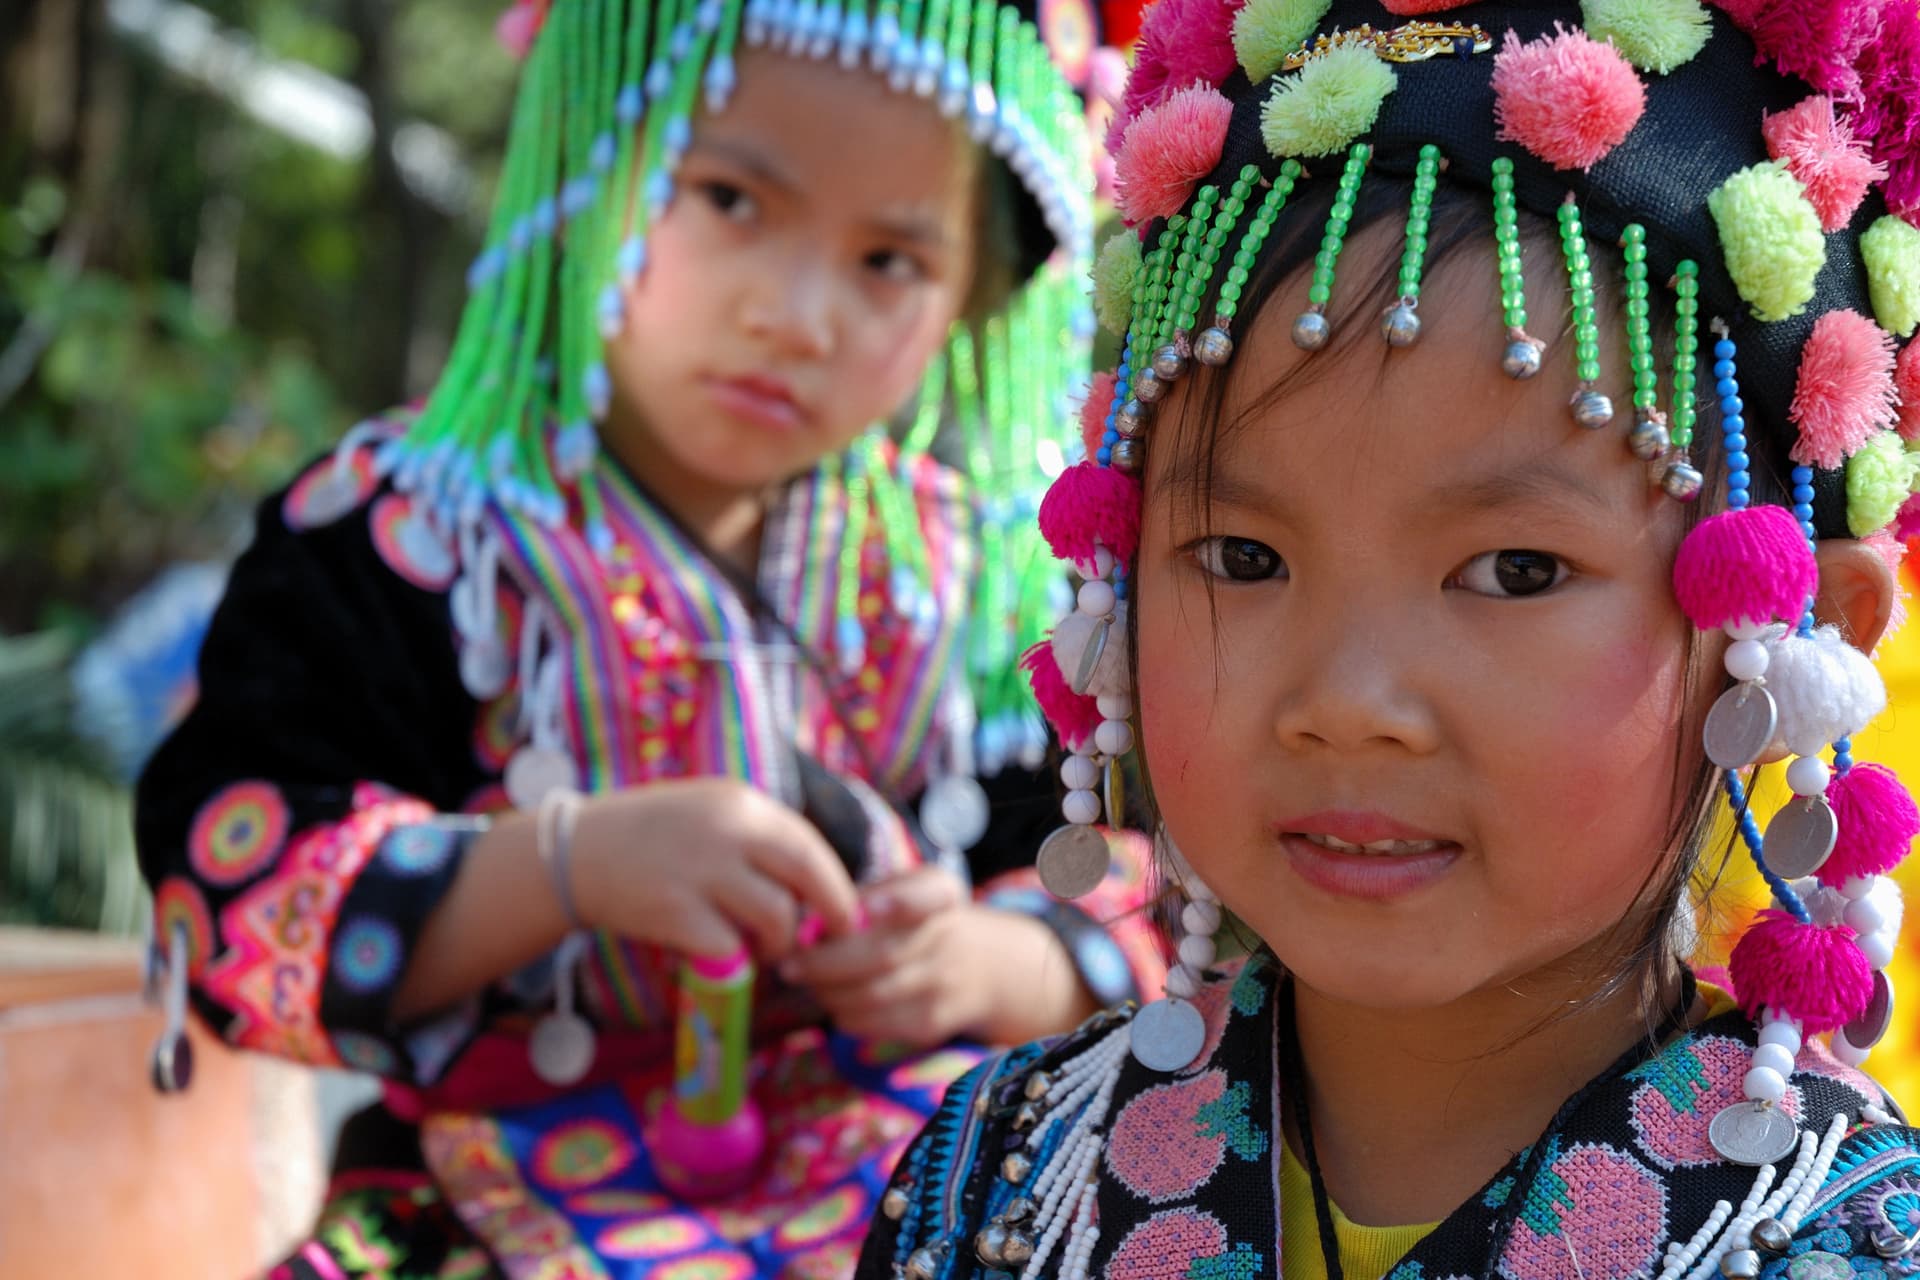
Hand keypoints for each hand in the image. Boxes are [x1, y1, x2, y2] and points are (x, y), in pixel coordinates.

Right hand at [567, 778, 859, 961]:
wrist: (577, 853)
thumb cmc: (652, 837)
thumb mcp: (711, 814)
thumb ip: (759, 840)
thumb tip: (816, 885)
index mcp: (741, 804)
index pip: (810, 844)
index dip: (835, 884)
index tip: (844, 912)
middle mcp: (727, 831)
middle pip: (807, 875)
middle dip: (829, 914)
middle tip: (826, 940)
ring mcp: (700, 871)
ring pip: (777, 917)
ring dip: (778, 943)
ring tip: (762, 949)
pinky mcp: (675, 912)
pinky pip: (732, 948)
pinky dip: (737, 962)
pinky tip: (725, 958)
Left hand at [781, 866, 1098, 1046]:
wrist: (983, 967)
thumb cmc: (919, 920)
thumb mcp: (907, 887)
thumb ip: (865, 894)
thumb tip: (805, 918)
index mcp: (940, 894)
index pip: (930, 894)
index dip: (898, 901)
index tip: (865, 908)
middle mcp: (949, 937)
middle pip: (882, 955)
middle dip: (825, 963)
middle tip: (789, 966)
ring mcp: (943, 984)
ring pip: (872, 995)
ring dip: (827, 992)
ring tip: (806, 982)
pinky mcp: (931, 1023)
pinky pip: (874, 1023)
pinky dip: (842, 1014)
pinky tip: (832, 999)